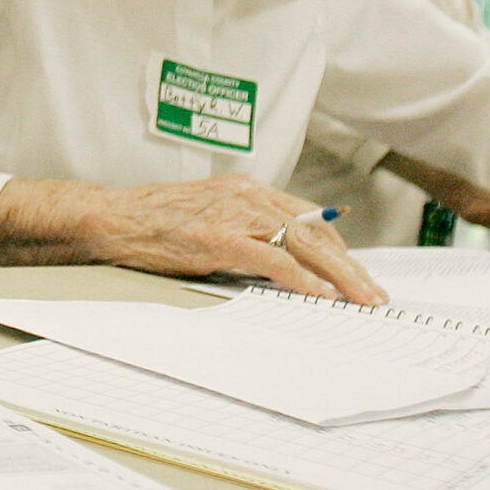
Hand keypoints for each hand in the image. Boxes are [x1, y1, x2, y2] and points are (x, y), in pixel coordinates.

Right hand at [82, 175, 385, 302]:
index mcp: (249, 189)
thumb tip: (276, 260)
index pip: (310, 217)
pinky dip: (301, 279)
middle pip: (317, 231)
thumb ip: (243, 229)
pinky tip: (320, 296)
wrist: (114, 217)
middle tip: (375, 295)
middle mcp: (249, 196)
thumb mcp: (209, 216)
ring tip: (361, 300)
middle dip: (350, 267)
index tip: (358, 274)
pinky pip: (273, 258)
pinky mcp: (221, 237)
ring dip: (338, 276)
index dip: (339, 248)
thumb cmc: (154, 223)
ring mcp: (236, 214)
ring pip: (303, 243)